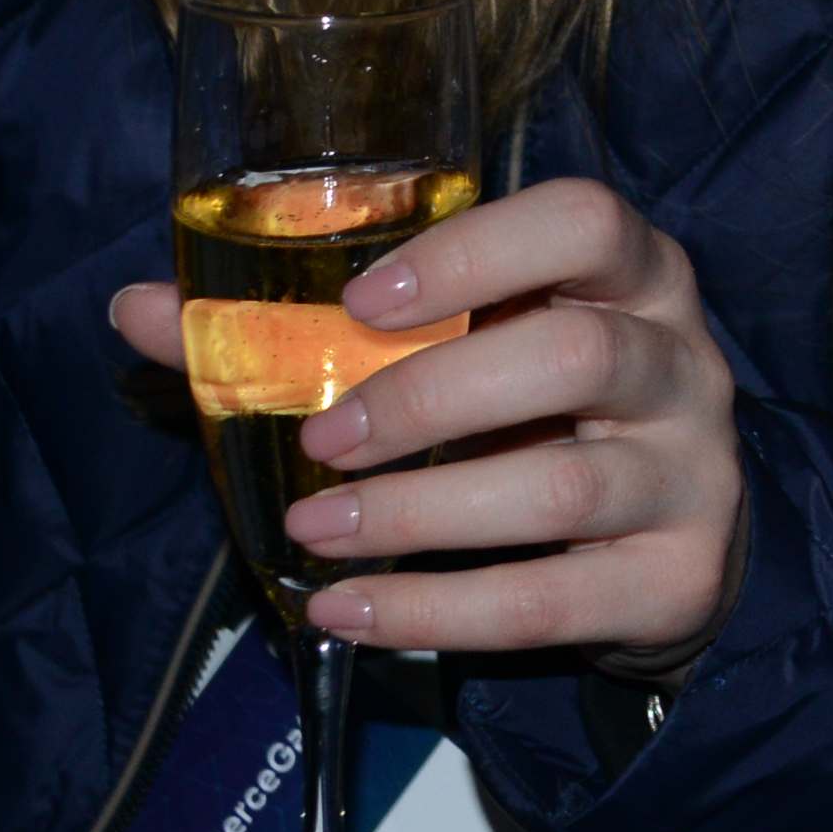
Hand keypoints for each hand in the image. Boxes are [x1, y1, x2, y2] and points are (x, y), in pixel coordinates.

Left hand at [108, 175, 746, 659]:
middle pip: (576, 354)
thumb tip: (139, 310)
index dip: (474, 253)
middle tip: (321, 442)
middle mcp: (682, 362)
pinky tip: (348, 610)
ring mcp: (692, 474)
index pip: (585, 221)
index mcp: (633, 275)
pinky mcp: (674, 580)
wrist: (667, 544)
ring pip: (563, 487)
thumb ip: (306, 332)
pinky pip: (550, 602)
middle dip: (428, 397)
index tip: (362, 302)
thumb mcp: (456, 355)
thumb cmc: (538, 420)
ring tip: (313, 532)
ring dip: (416, 512)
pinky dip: (434, 610)